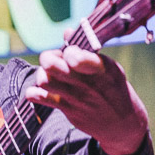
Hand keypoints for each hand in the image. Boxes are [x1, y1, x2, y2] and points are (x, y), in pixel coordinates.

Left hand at [26, 45, 148, 154]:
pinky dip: (34, 92)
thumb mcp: (108, 67)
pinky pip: (41, 99)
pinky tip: (38, 91)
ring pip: (44, 80)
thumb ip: (86, 50)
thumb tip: (67, 32)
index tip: (71, 53)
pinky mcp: (67, 110)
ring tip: (49, 75)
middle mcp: (86, 83)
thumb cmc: (113, 88)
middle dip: (48, 58)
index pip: (74, 56)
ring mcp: (76, 98)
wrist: (121, 123)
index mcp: (100, 67)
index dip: (67, 50)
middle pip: (52, 65)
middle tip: (54, 61)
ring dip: (42, 74)